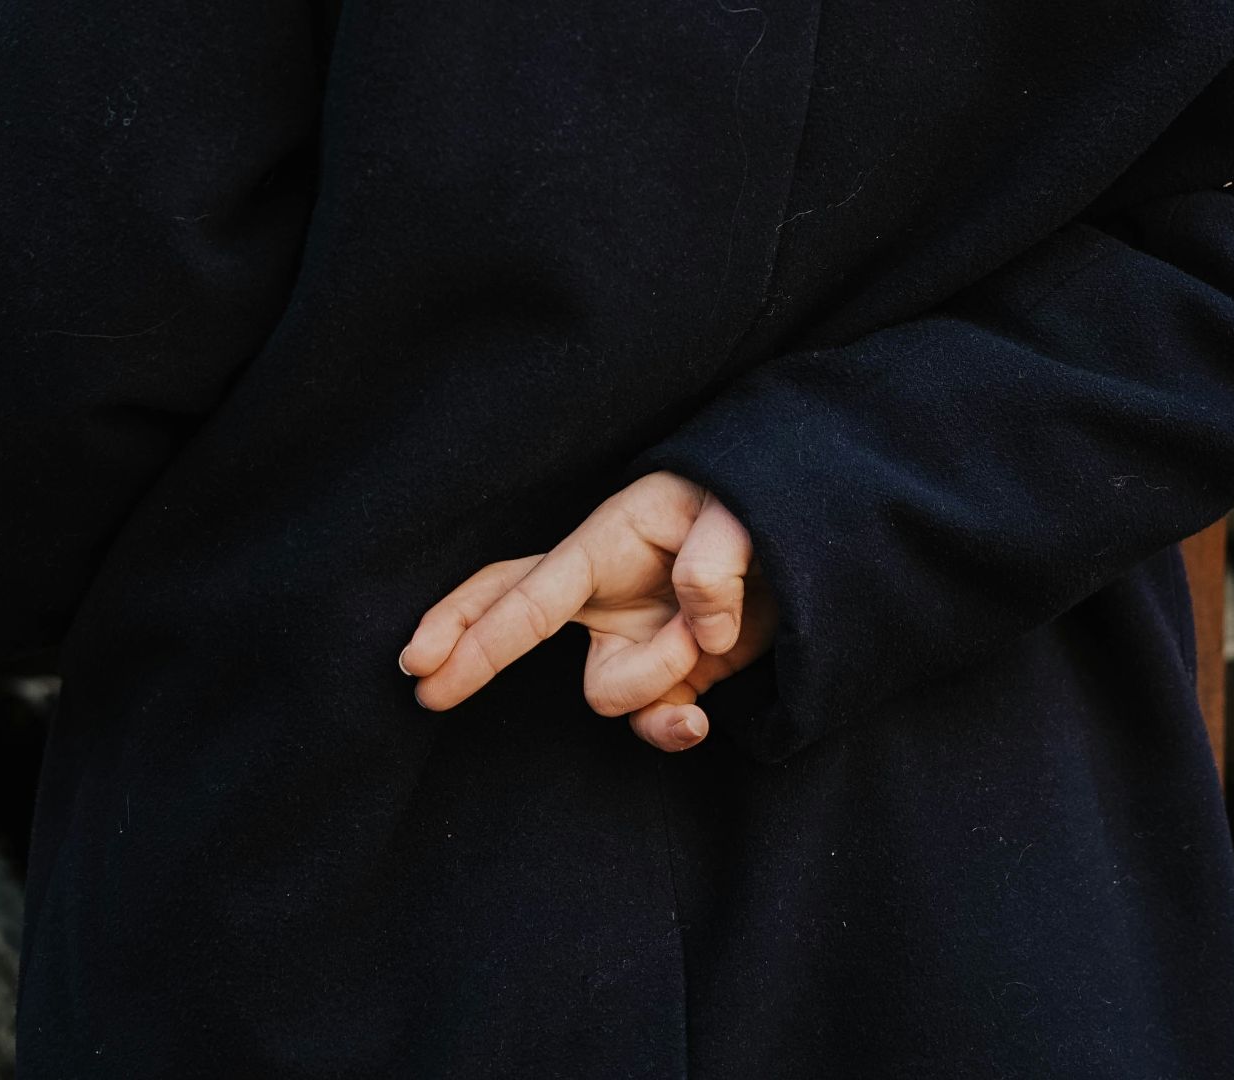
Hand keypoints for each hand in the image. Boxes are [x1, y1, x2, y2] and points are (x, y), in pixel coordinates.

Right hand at [399, 470, 777, 750]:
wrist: (811, 540)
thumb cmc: (758, 504)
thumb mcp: (745, 511)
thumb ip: (718, 558)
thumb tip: (700, 627)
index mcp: (607, 542)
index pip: (528, 594)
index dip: (474, 633)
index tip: (422, 667)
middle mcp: (606, 593)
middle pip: (509, 617)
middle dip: (467, 651)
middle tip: (424, 688)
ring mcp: (633, 637)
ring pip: (607, 694)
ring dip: (664, 678)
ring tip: (716, 632)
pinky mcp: (669, 675)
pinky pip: (650, 720)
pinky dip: (673, 727)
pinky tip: (700, 721)